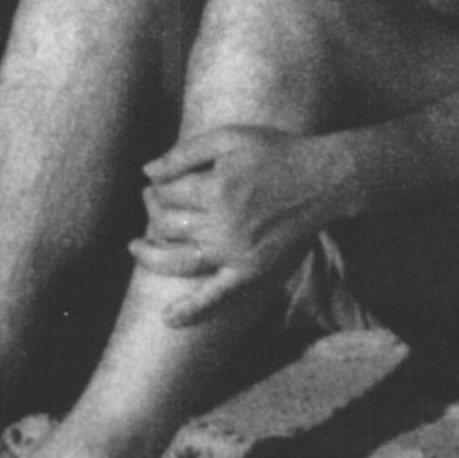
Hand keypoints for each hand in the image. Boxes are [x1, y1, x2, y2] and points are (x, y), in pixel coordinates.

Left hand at [130, 125, 341, 327]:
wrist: (323, 180)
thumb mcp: (230, 138)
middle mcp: (221, 224)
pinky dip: (191, 310)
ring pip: (178, 259)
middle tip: (152, 202)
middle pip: (166, 224)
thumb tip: (147, 172)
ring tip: (135, 247)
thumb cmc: (276, 152)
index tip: (158, 183)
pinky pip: (216, 297)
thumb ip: (185, 152)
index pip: (166, 193)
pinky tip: (167, 319)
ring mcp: (235, 252)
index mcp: (215, 188)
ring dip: (150, 256)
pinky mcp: (250, 270)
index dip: (156, 187)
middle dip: (152, 211)